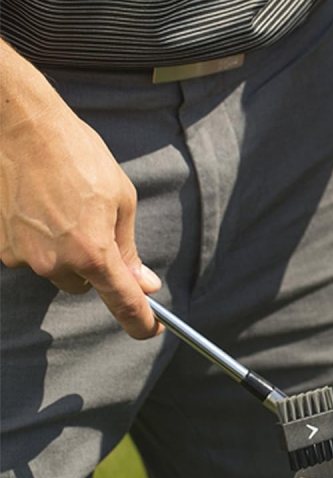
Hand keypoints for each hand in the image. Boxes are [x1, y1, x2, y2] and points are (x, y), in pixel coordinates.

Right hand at [0, 60, 161, 338]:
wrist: (21, 126)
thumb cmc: (78, 156)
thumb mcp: (120, 200)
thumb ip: (129, 249)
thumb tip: (143, 283)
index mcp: (93, 251)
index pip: (122, 302)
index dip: (140, 321)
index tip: (151, 329)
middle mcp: (55, 262)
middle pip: (83, 284)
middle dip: (94, 264)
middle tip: (93, 224)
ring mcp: (23, 256)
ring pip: (56, 270)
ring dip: (64, 250)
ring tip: (63, 205)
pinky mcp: (0, 246)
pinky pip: (29, 254)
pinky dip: (38, 238)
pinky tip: (39, 206)